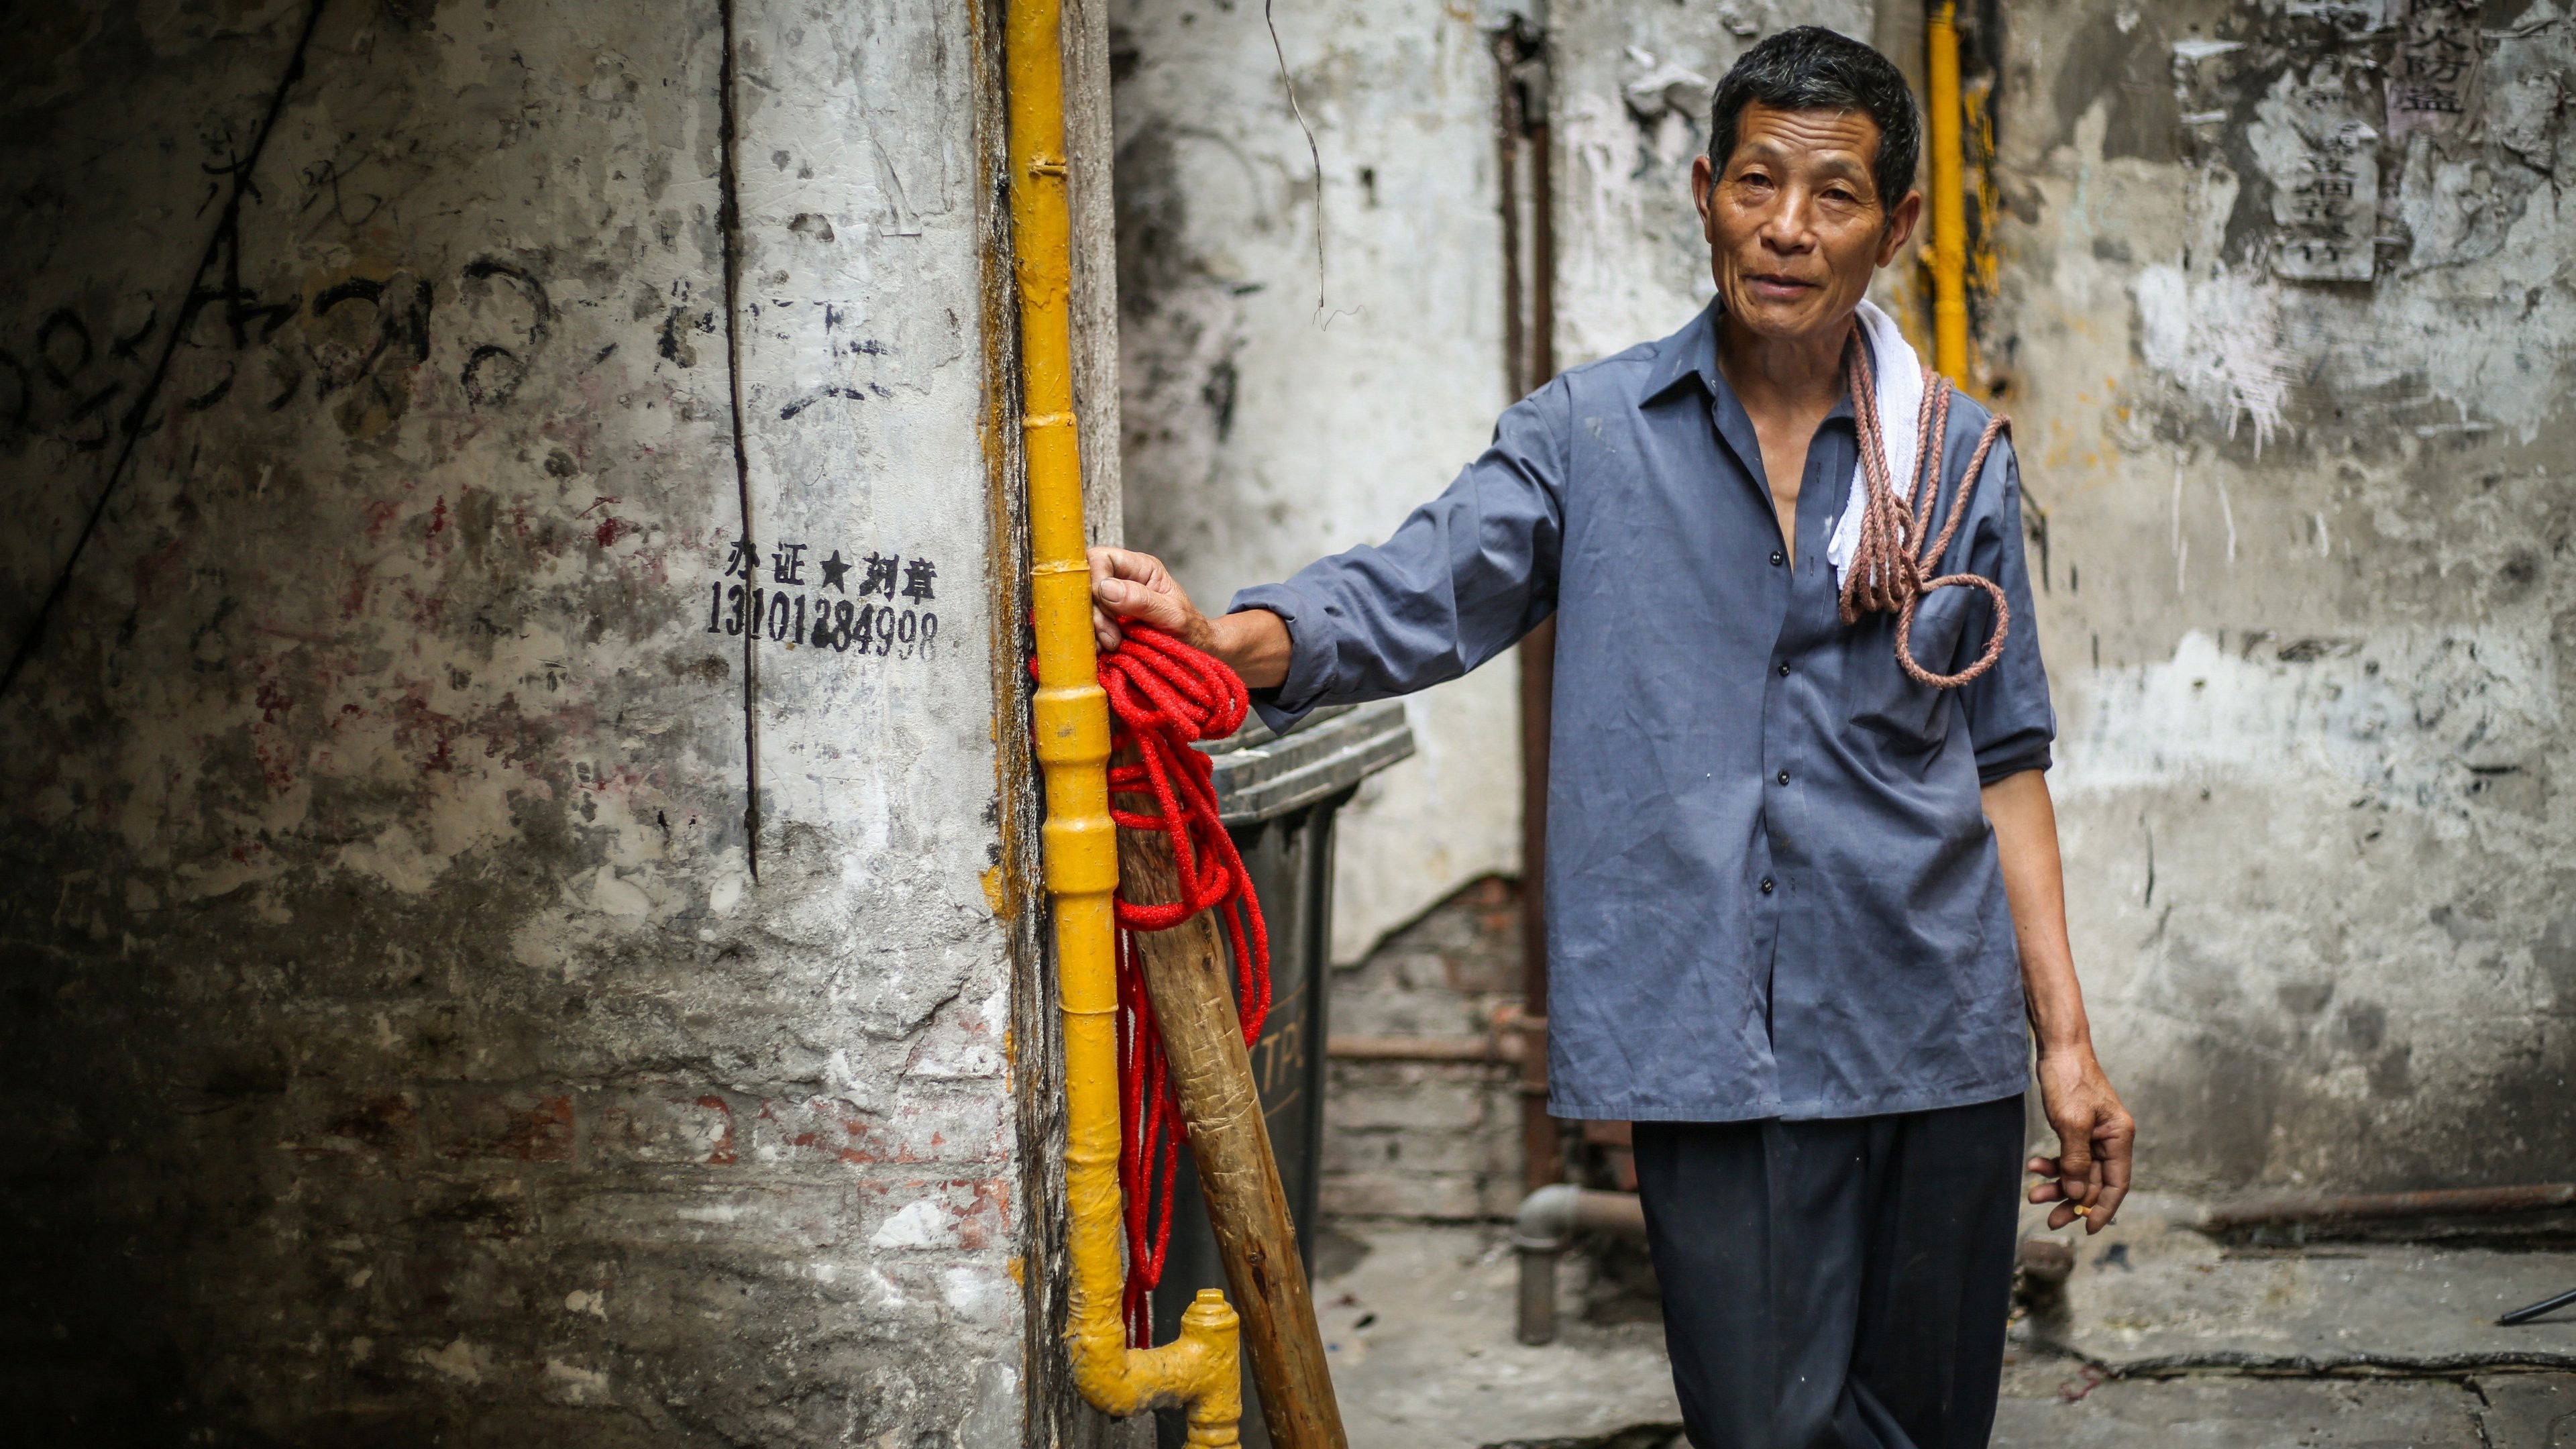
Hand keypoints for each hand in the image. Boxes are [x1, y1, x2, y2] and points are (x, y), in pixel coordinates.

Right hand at [1088, 547, 1215, 654]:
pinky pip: (1086, 627)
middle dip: (1094, 612)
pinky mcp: (1105, 624)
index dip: (1096, 579)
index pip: (1102, 559)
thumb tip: (1105, 588)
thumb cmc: (1191, 631)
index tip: (1106, 609)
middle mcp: (1122, 580)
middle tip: (1111, 637)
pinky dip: (1091, 640)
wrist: (1197, 654)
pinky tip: (1103, 651)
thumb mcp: (1173, 615)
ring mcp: (1111, 603)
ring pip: (1082, 607)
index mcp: (1141, 568)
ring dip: (1092, 629)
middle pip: (1086, 583)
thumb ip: (1141, 600)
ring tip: (1112, 646)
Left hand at [2028, 1044, 2133, 1233]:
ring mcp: (2093, 1134)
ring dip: (2058, 1185)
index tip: (2088, 1229)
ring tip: (2034, 1194)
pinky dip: (2051, 1164)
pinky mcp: (2076, 1129)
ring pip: (2078, 1171)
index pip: (2117, 1184)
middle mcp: (2110, 1139)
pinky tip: (2034, 1166)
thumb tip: (2077, 1193)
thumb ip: (2076, 1160)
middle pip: (2095, 1182)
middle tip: (2052, 1219)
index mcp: (2119, 1137)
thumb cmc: (2069, 1080)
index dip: (2103, 1209)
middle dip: (2073, 1201)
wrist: (2058, 1048)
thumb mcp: (2072, 1123)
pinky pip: (2067, 1156)